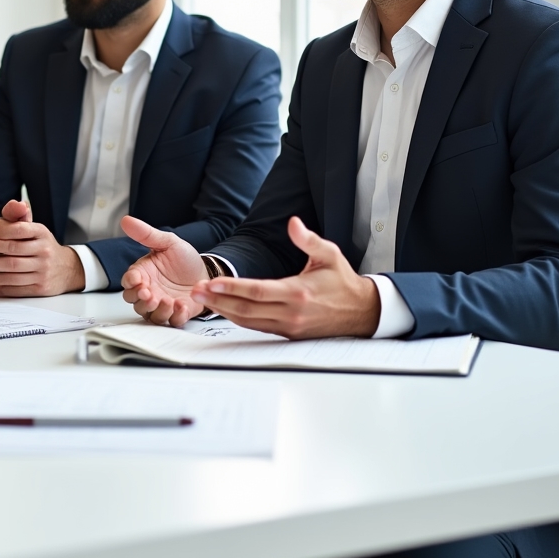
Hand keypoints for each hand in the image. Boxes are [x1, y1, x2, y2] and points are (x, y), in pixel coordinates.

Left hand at [0, 199, 84, 295]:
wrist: (67, 269)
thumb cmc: (41, 246)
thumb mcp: (33, 228)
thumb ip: (18, 215)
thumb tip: (16, 204)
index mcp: (41, 233)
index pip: (17, 228)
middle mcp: (44, 251)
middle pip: (11, 250)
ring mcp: (43, 271)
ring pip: (11, 271)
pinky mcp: (40, 288)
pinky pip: (14, 288)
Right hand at [120, 216, 206, 326]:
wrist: (207, 271)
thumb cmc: (184, 259)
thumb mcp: (168, 242)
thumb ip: (147, 234)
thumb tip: (126, 221)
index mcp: (144, 274)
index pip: (129, 281)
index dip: (131, 282)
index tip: (137, 280)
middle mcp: (150, 291)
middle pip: (135, 301)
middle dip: (140, 300)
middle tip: (150, 295)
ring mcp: (162, 304)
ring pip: (150, 315)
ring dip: (157, 310)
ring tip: (167, 301)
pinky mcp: (177, 314)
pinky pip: (171, 321)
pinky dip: (175, 317)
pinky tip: (181, 307)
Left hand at [190, 216, 380, 337]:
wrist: (362, 312)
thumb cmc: (343, 281)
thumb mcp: (329, 254)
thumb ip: (308, 240)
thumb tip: (293, 223)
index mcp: (298, 293)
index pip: (258, 291)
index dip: (233, 287)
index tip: (213, 281)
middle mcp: (291, 313)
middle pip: (247, 309)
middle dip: (219, 299)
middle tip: (196, 290)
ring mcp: (288, 326)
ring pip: (249, 321)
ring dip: (224, 310)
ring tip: (202, 299)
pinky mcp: (287, 333)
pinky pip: (257, 327)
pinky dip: (238, 319)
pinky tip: (224, 308)